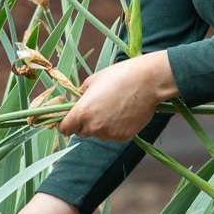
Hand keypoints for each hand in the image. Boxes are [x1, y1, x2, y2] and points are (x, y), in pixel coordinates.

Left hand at [57, 51, 177, 141]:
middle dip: (85, 123)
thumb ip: (79, 96)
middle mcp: (94, 126)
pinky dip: (115, 128)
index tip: (69, 120)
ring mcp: (109, 134)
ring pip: (98, 134)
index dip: (65, 124)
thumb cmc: (119, 76)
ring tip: (114, 108)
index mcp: (82, 112)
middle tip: (97, 109)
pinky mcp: (123, 137)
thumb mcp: (92, 81)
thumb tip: (75, 104)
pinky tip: (123, 114)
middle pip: (81, 132)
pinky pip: (113, 135)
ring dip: (101, 126)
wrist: (148, 82)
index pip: (65, 129)